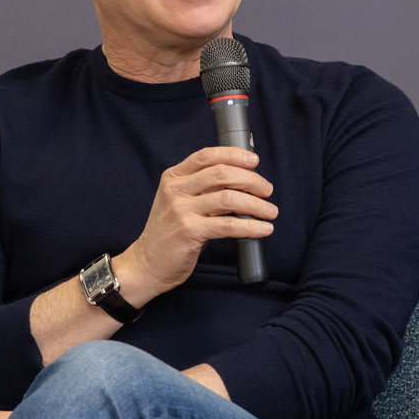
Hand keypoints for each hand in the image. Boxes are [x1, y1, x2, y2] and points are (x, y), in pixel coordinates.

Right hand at [120, 147, 275, 300]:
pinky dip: (251, 227)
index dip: (234, 155)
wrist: (148, 263)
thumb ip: (205, 189)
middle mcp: (176, 190)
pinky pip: (228, 226)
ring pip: (229, 199)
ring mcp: (181, 210)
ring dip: (256, 205)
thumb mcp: (181, 202)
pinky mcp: (189, 232)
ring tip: (270, 212)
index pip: (207, 156)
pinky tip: (263, 229)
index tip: (254, 161)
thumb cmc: (170, 232)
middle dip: (252, 180)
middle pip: (222, 173)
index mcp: (173, 177)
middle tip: (267, 190)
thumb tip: (243, 182)